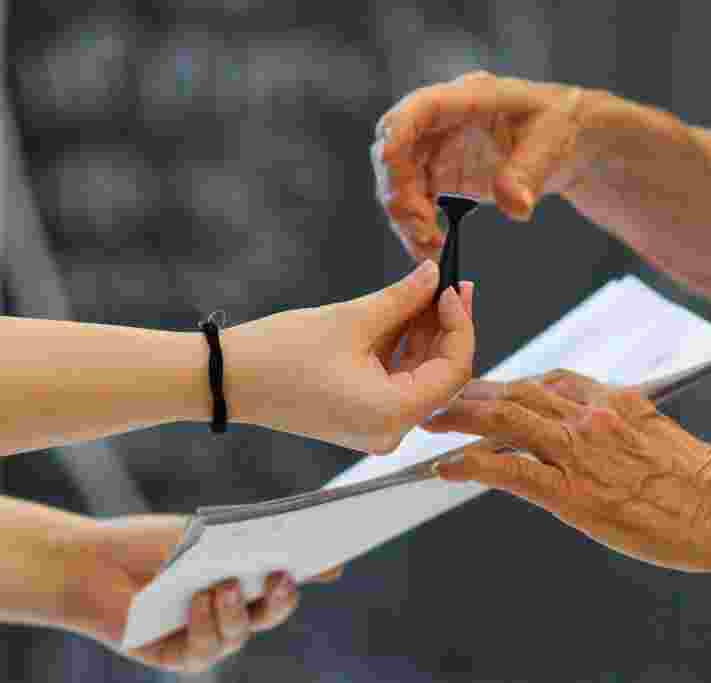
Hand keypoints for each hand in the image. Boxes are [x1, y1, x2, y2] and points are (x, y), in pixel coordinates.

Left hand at [75, 514, 343, 674]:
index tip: (336, 554)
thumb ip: (257, 539)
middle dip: (283, 597)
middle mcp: (235, 612)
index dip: (317, 569)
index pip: (292, 578)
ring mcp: (210, 637)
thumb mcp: (212, 535)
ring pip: (241, 632)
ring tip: (222, 584)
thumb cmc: (157, 546)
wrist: (96, 564)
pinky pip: (205, 649)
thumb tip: (306, 536)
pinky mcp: (180, 657)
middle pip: (274, 612)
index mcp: (250, 580)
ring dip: (235, 609)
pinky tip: (196, 600)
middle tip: (282, 575)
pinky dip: (203, 622)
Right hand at [225, 260, 474, 453]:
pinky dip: (402, 348)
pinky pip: (396, 380)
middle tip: (450, 282)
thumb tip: (434, 274)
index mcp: (393, 414)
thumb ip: (403, 298)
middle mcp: (391, 430)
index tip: (453, 287)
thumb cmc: (281, 354)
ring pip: (419, 375)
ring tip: (427, 289)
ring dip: (425, 333)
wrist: (224, 381)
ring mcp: (376, 426)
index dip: (461, 325)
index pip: (454, 370)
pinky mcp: (361, 415)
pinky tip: (405, 312)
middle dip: (446, 327)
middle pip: (440, 374)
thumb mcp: (352, 320)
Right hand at [371, 71, 592, 259]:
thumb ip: (529, 173)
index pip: (423, 107)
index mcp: (470, 98)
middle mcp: (444, 121)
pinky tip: (433, 248)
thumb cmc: (560, 128)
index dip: (399, 130)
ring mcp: (439, 150)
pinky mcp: (442, 177)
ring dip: (405, 216)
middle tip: (421, 226)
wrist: (566, 145)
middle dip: (399, 189)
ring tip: (429, 247)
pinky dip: (418, 227)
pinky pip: (415, 202)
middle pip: (398, 149)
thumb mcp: (552, 144)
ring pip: (400, 181)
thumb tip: (515, 207)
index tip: (388, 159)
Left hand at [425, 370, 710, 571]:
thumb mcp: (658, 434)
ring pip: (504, 420)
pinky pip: (507, 470)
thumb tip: (591, 429)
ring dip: (460, 418)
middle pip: (517, 392)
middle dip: (474, 394)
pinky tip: (445, 468)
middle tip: (443, 398)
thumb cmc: (701, 481)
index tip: (492, 391)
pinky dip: (470, 464)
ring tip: (431, 421)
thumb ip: (619, 423)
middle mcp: (591, 415)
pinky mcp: (572, 490)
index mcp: (614, 399)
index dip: (513, 384)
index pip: (551, 380)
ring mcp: (579, 450)